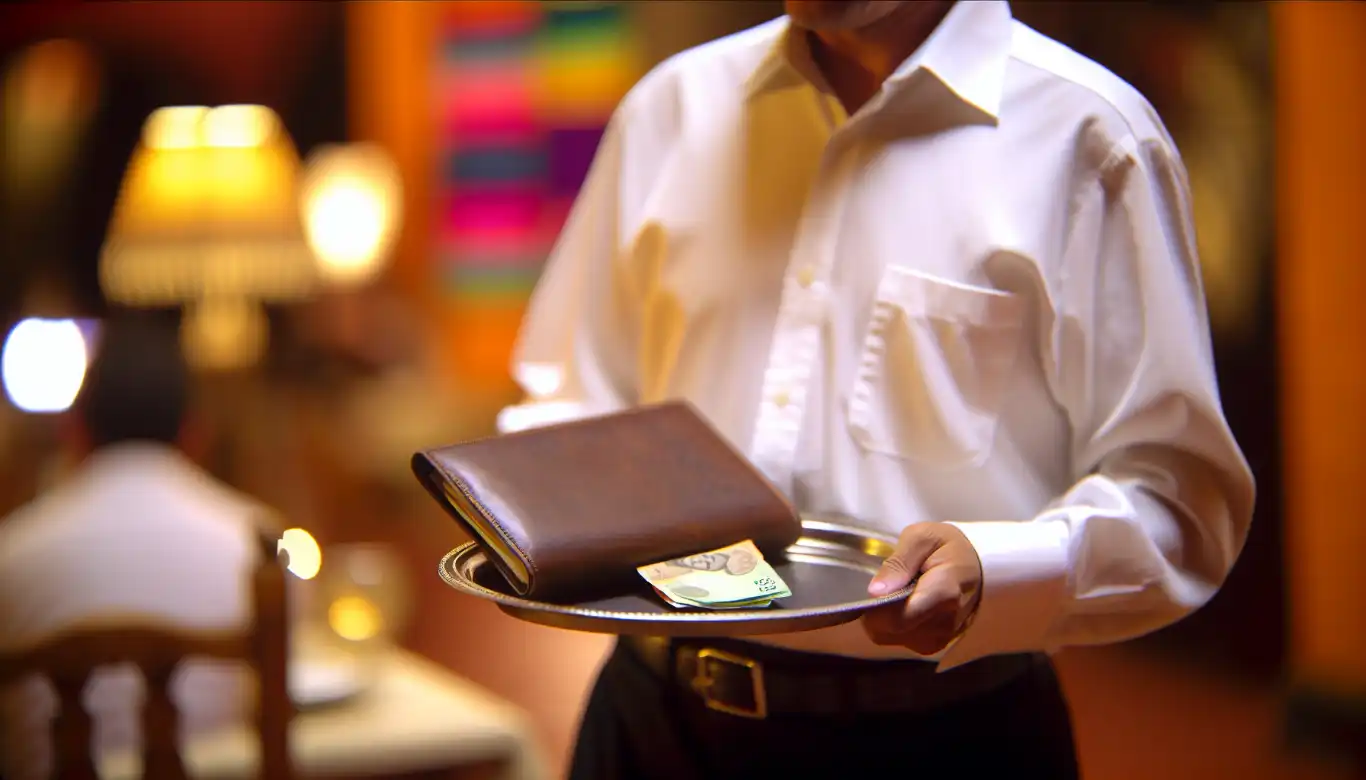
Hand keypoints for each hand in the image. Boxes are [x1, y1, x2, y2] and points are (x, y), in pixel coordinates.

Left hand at [861, 522, 982, 654]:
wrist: (977, 568)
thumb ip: (898, 562)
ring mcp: (941, 639)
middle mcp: (944, 624)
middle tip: (889, 585)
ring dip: (885, 616)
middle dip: (877, 609)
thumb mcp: (922, 537)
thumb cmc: (948, 547)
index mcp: (944, 593)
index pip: (897, 619)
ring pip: (889, 637)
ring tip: (902, 593)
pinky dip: (895, 624)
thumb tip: (876, 591)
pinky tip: (907, 605)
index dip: (874, 608)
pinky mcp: (935, 646)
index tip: (875, 588)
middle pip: (888, 630)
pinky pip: (898, 640)